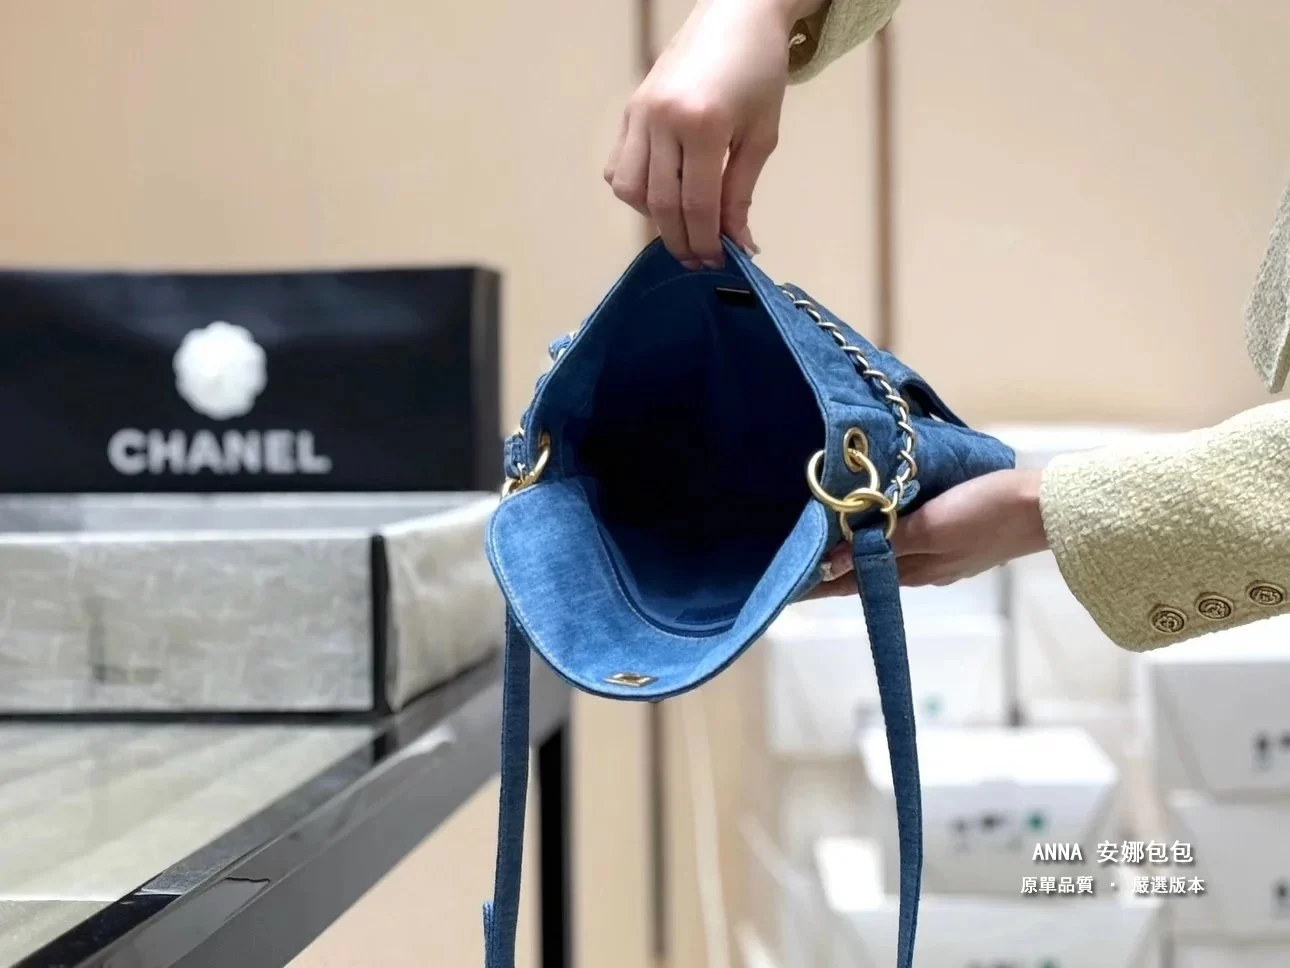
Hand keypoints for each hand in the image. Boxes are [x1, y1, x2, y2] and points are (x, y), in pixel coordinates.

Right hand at [604, 0, 823, 268]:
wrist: (736, 15)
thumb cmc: (759, 72)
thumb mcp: (761, 135)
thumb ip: (741, 192)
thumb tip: (738, 243)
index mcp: (703, 124)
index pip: (697, 204)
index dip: (706, 241)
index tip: (718, 262)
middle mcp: (662, 120)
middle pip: (660, 203)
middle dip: (680, 240)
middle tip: (699, 261)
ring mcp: (640, 114)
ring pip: (630, 189)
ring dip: (653, 217)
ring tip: (681, 224)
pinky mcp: (629, 110)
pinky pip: (619, 166)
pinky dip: (635, 191)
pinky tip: (661, 194)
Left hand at [804, 469, 1048, 598]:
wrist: (1047, 506)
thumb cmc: (987, 513)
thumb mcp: (930, 527)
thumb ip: (883, 542)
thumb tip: (832, 565)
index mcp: (915, 570)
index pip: (855, 580)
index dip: (823, 582)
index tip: (791, 587)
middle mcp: (926, 569)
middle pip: (871, 569)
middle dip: (837, 566)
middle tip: (803, 559)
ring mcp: (946, 555)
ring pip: (892, 555)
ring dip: (863, 550)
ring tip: (833, 541)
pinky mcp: (962, 537)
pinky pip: (914, 541)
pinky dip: (890, 536)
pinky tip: (885, 524)